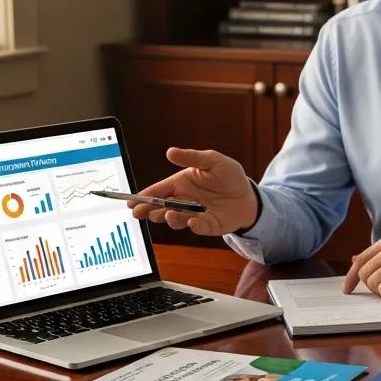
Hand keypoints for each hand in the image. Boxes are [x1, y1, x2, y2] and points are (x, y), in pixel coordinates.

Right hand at [130, 147, 257, 235]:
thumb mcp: (213, 160)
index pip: (158, 190)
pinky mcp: (207, 225)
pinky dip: (194, 226)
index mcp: (181, 184)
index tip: (131, 201)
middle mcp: (183, 201)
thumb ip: (192, 157)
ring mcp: (194, 214)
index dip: (144, 195)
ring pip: (175, 219)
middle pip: (160, 207)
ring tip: (168, 213)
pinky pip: (198, 227)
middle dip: (148, 210)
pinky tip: (193, 222)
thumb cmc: (229, 175)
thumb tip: (170, 152)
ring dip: (169, 218)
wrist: (248, 195)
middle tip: (139, 212)